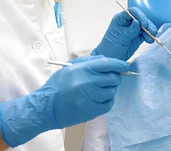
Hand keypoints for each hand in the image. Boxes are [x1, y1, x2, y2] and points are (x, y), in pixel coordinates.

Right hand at [0, 56, 128, 146]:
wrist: (46, 108)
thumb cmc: (57, 86)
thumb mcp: (70, 67)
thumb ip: (89, 61)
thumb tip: (106, 60)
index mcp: (83, 70)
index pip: (108, 64)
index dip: (119, 64)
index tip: (124, 66)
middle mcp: (88, 82)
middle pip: (114, 78)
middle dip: (114, 78)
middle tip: (108, 79)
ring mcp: (91, 97)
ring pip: (112, 91)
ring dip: (109, 90)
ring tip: (98, 90)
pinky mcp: (92, 111)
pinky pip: (109, 104)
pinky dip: (107, 101)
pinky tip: (98, 99)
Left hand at [91, 7, 157, 60]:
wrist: (111, 59)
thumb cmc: (110, 47)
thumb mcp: (120, 38)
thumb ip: (130, 30)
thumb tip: (138, 22)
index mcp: (120, 19)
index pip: (132, 12)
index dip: (140, 16)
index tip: (145, 24)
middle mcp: (128, 22)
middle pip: (141, 18)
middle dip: (147, 24)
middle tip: (153, 32)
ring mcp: (134, 29)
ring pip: (145, 26)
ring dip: (150, 31)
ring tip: (152, 38)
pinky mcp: (138, 37)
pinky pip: (146, 34)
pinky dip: (149, 36)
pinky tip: (150, 41)